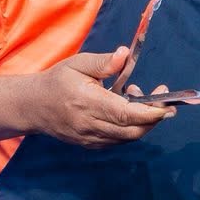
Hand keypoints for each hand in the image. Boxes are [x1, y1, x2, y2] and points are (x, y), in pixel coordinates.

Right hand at [20, 46, 173, 147]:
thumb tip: (125, 54)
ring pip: (127, 138)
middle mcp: (89, 125)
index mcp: (87, 103)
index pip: (125, 114)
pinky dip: (130, 127)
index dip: (150, 112)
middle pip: (132, 131)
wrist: (33, 106)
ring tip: (135, 95)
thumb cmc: (57, 81)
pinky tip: (126, 108)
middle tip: (162, 99)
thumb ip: (103, 62)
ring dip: (142, 121)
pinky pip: (118, 140)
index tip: (167, 104)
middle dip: (154, 118)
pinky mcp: (90, 144)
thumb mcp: (77, 63)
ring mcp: (90, 138)